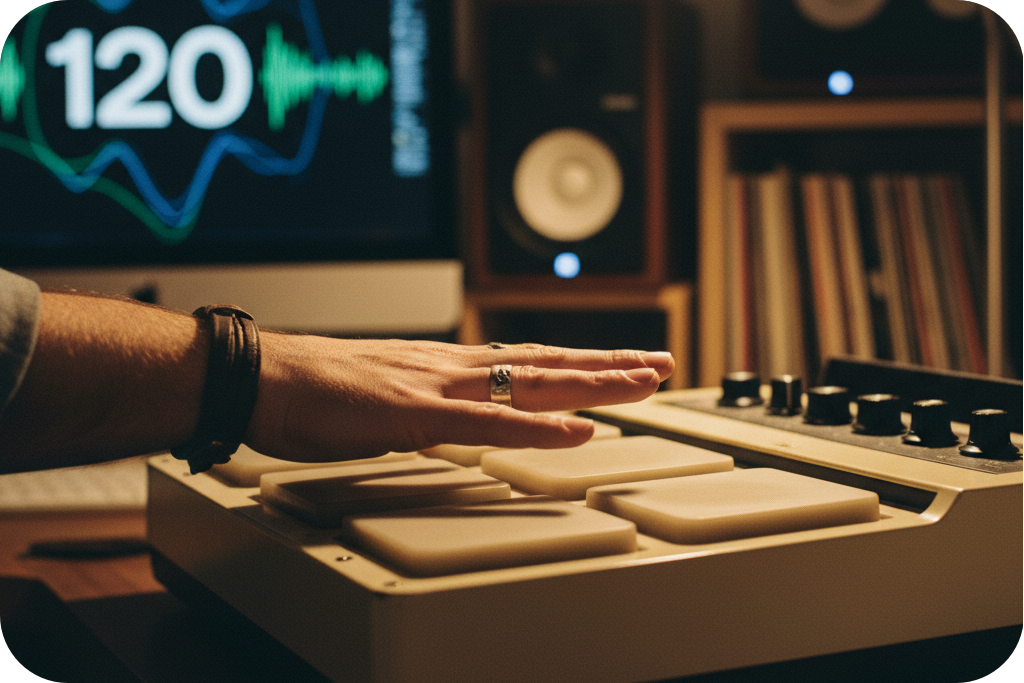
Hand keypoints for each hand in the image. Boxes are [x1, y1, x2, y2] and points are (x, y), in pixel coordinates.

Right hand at [245, 336, 673, 461]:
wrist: (264, 375)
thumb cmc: (316, 388)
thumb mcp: (387, 394)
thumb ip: (427, 403)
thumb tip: (451, 416)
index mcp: (447, 366)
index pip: (528, 360)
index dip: (579, 362)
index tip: (620, 362)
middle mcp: (454, 367)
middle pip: (547, 362)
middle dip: (608, 365)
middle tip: (660, 363)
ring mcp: (439, 386)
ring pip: (532, 381)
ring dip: (593, 382)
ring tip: (644, 383)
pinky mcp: (416, 413)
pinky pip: (488, 422)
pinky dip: (536, 426)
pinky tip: (576, 430)